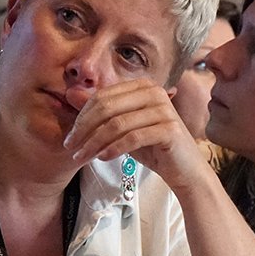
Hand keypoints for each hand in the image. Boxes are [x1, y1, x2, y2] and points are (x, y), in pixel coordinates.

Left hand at [62, 79, 210, 191]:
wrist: (184, 170)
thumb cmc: (152, 147)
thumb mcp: (121, 128)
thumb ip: (99, 111)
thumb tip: (70, 94)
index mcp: (142, 85)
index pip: (103, 96)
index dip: (81, 117)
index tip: (69, 138)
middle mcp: (154, 92)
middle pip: (107, 108)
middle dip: (84, 130)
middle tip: (71, 148)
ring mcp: (164, 109)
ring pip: (117, 124)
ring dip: (94, 143)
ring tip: (82, 157)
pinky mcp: (169, 129)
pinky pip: (132, 137)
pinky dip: (113, 149)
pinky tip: (103, 158)